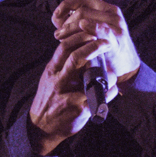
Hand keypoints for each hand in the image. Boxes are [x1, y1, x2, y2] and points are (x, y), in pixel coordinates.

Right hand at [28, 0, 139, 154]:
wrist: (42, 127)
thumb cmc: (51, 100)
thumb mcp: (52, 79)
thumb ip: (62, 65)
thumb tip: (78, 48)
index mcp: (52, 70)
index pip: (63, 46)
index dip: (78, 35)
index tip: (92, 29)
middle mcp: (57, 79)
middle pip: (73, 55)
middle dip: (91, 44)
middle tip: (106, 40)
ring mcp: (66, 93)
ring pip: (83, 72)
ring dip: (100, 63)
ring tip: (112, 65)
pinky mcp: (76, 108)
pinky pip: (96, 96)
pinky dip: (107, 90)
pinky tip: (113, 87)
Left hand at [51, 0, 139, 91]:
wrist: (127, 67)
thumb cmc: (106, 49)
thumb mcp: (94, 32)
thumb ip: (78, 23)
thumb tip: (57, 17)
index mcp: (107, 9)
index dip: (66, 4)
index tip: (56, 15)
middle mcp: (113, 14)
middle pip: (81, 11)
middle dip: (66, 22)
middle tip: (58, 35)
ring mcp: (115, 26)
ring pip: (84, 19)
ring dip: (69, 29)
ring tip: (62, 40)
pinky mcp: (116, 40)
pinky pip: (101, 30)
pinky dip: (90, 27)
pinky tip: (83, 27)